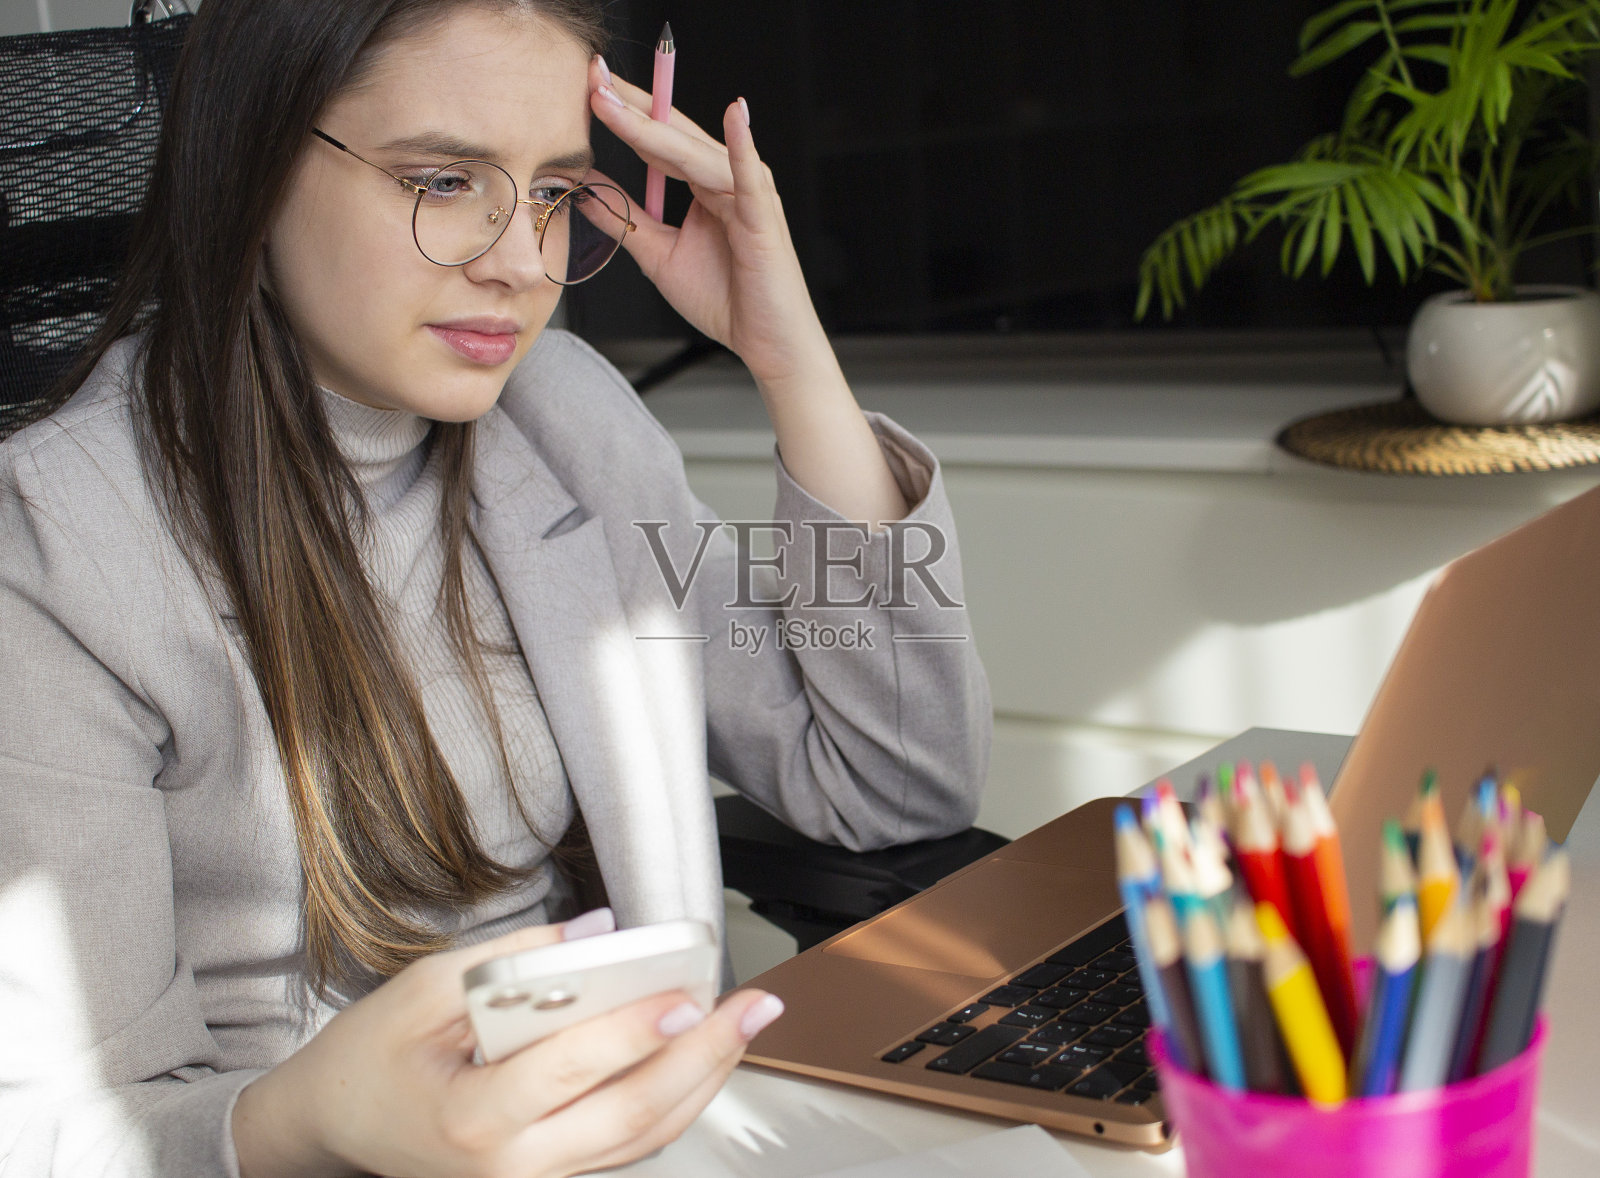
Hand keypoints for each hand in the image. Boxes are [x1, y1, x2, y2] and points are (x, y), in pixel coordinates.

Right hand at [232, 910, 784, 1177]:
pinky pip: (629, 1145)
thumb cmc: (370, 1059)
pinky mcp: (551, 1177)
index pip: (572, 1072)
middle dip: (706, 1058)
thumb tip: (596, 932)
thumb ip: (512, 961)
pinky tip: (703, 1055)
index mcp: (471, 1121)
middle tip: (753, 1007)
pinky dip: (674, 1101)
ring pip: (644, 1138)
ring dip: (704, 1080)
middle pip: (633, 1116)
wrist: (335, 1128)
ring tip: (746, 1025)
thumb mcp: (420, 992)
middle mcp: (513, 1168)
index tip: (686, 994)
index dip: (635, 1032)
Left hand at [587, 61, 836, 394]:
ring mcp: (748, 195)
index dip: (625, 114)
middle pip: (675, 133)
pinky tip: (735, 115)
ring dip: (657, 125)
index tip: (588, 87)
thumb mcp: (659, 255)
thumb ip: (626, 221)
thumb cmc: (726, 301)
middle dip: (633, 104)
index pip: (659, 140)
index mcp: (704, 186)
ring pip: (696, 153)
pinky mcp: (764, 218)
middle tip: (594, 76)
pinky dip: (744, 146)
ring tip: (619, 103)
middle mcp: (726, 181)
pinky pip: (750, 177)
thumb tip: (585, 192)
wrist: (765, 343)